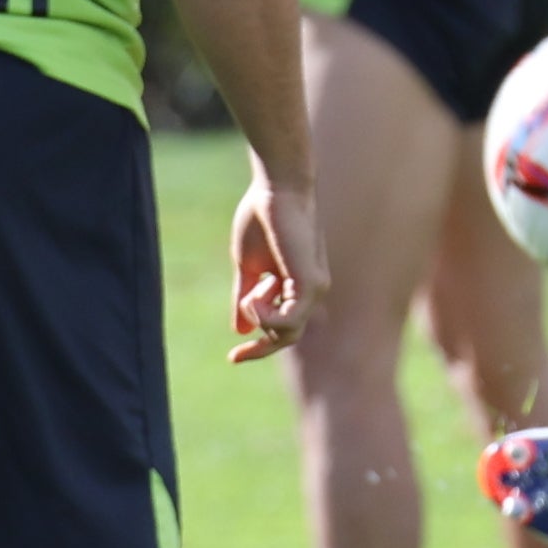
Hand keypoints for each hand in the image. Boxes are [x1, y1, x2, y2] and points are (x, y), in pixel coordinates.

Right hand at [222, 166, 311, 362]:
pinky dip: (264, 313)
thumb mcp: (248, 267)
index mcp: (298, 286)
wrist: (274, 189)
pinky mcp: (311, 283)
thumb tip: (240, 328)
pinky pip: (287, 321)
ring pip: (285, 332)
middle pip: (285, 337)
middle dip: (258, 344)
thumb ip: (246, 297)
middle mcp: (312, 291)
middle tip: (236, 346)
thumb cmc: (261, 219)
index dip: (259, 348)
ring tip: (253, 286)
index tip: (232, 358)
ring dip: (258, 315)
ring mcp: (315, 289)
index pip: (284, 330)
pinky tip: (255, 292)